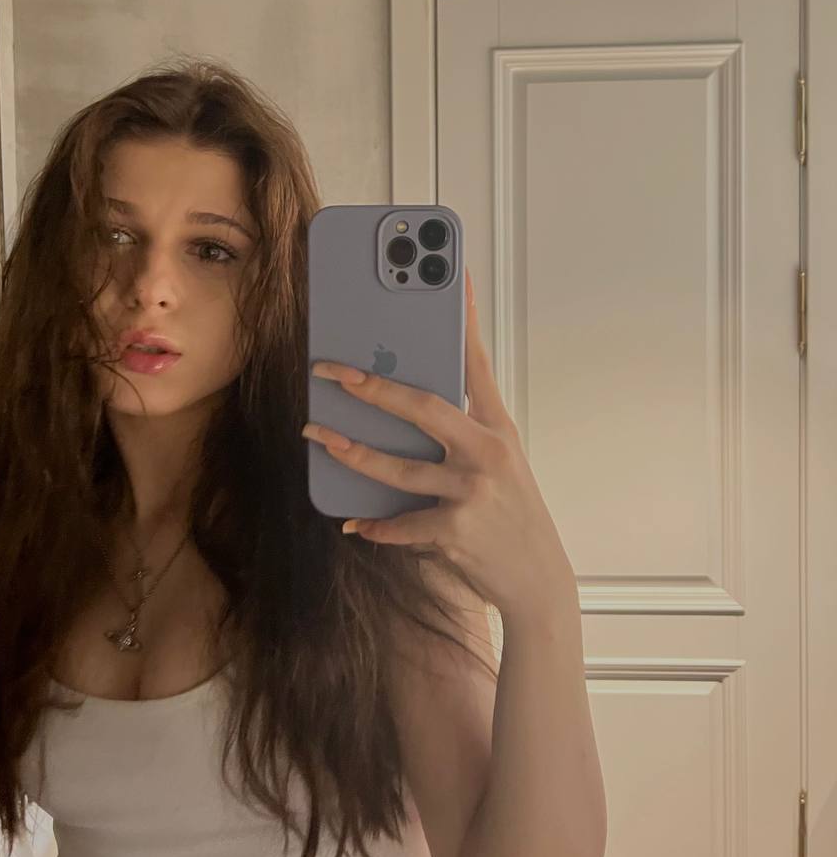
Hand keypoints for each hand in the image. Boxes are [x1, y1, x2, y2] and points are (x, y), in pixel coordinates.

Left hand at [303, 266, 577, 626]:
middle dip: (373, 386)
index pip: (478, 364)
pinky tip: (354, 524)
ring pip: (398, 468)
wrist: (538, 581)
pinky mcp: (455, 532)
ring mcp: (472, 492)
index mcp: (498, 429)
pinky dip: (374, 526)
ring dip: (351, 453)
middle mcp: (488, 454)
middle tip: (331, 372)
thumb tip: (408, 406)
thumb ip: (464, 434)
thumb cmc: (512, 515)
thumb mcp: (501, 464)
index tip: (453, 276)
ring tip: (317, 437)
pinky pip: (400, 524)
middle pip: (423, 408)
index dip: (465, 319)